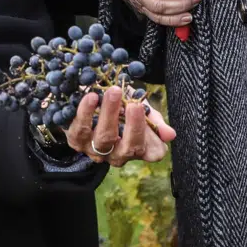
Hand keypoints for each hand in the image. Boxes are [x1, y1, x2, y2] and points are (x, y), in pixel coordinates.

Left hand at [61, 86, 175, 166]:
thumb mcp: (139, 108)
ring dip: (110, 114)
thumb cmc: (119, 106)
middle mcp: (117, 155)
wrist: (89, 98)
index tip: (152, 117)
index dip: (153, 139)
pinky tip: (91, 97)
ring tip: (113, 92)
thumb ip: (154, 120)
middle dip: (133, 124)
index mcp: (138, 148)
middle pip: (128, 147)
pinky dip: (85, 113)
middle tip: (133, 102)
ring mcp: (96, 150)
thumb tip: (170, 135)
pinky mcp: (76, 140)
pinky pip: (79, 130)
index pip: (152, 152)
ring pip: (104, 138)